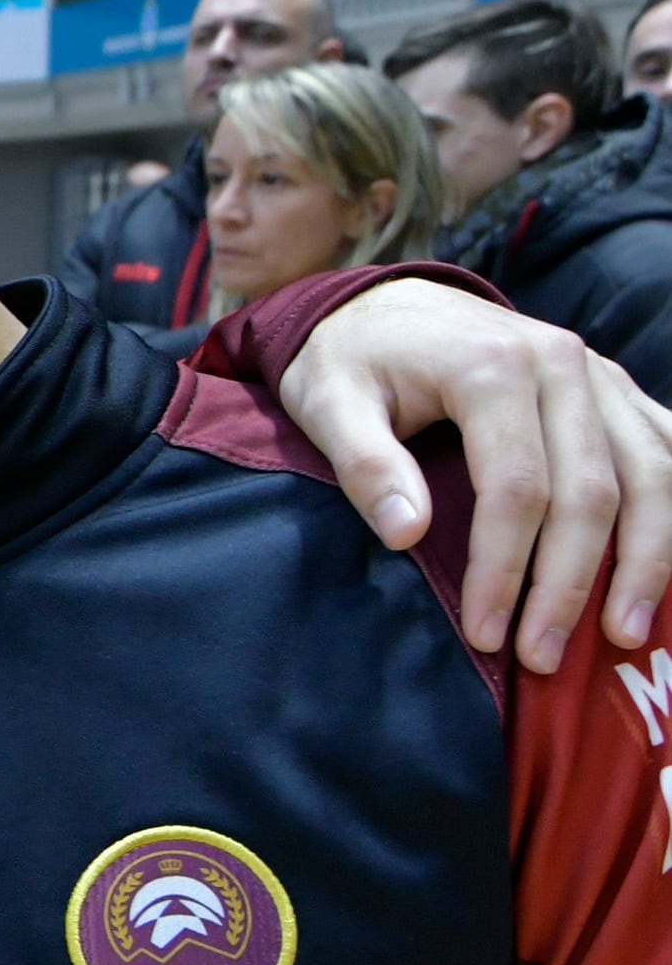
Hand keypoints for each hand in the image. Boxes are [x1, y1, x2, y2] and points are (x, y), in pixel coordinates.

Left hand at [279, 279, 671, 673]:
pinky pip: (668, 448)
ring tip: (623, 633)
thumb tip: (405, 533)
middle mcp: (563, 364)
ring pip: (652, 475)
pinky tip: (667, 567)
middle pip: (592, 491)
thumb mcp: (326, 403)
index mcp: (493, 367)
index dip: (506, 570)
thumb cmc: (351, 362)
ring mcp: (600, 374)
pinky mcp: (616, 389)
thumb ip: (362, 464)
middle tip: (544, 659)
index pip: (517, 489)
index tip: (487, 634)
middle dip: (571, 584)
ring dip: (646, 560)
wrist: (385, 305)